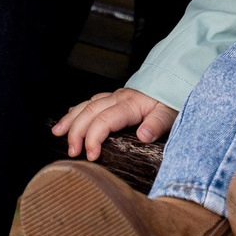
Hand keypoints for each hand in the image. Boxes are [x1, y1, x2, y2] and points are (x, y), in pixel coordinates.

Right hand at [53, 86, 174, 160]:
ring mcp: (116, 96)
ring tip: (57, 133)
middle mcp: (119, 98)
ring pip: (86, 104)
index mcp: (130, 104)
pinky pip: (92, 100)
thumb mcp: (171, 113)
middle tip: (72, 152)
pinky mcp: (116, 97)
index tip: (91, 156)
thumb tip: (143, 136)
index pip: (104, 120)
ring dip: (71, 119)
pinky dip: (78, 109)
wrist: (179, 79)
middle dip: (76, 132)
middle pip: (90, 112)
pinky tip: (69, 115)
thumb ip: (158, 124)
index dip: (93, 138)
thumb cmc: (175, 98)